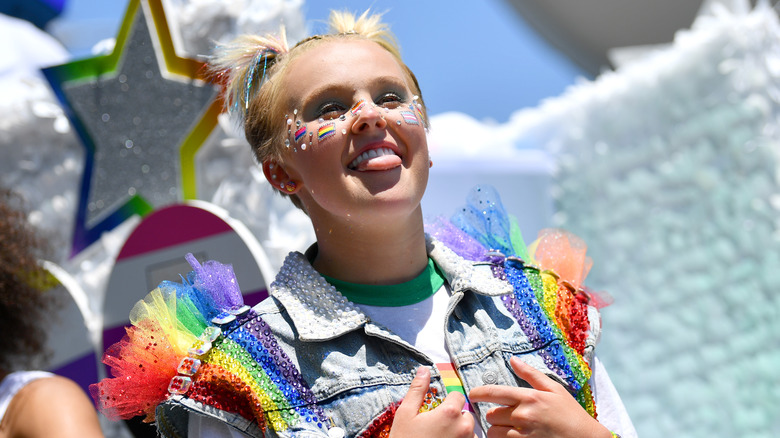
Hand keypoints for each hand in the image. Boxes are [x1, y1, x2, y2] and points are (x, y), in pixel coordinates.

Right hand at [389, 366, 474, 437]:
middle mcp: (463, 427)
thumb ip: (417, 390)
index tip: (436, 410)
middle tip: (437, 426)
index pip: (457, 396)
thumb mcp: (406, 414)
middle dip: (454, 417)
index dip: (447, 400)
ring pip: (469, 431)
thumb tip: (424, 370)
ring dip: (458, 432)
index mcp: (449, 413)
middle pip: (466, 414)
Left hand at [468, 357, 610, 437]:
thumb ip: (531, 374)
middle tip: (508, 417)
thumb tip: (512, 360)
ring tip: (512, 430)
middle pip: (491, 415)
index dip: (478, 393)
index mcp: (529, 397)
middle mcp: (523, 416)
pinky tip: (514, 437)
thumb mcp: (554, 389)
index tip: (472, 395)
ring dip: (498, 431)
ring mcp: (523, 435)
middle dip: (496, 416)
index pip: (494, 392)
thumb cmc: (570, 414)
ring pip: (493, 432)